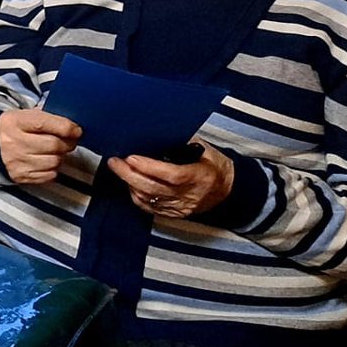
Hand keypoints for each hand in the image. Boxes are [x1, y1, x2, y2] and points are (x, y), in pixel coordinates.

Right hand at [0, 108, 82, 185]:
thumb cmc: (16, 129)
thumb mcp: (27, 115)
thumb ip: (49, 118)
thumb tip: (73, 127)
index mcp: (15, 122)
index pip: (45, 124)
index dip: (67, 128)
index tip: (76, 130)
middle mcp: (13, 142)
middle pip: (54, 145)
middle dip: (67, 144)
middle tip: (66, 142)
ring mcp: (16, 161)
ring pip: (54, 161)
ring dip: (59, 157)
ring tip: (52, 152)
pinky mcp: (20, 176)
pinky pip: (49, 175)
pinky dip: (52, 169)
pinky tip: (44, 161)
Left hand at [108, 146, 233, 218]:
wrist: (231, 191)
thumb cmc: (217, 167)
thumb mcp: (207, 151)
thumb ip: (185, 143)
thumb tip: (162, 132)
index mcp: (201, 177)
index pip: (171, 175)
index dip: (149, 167)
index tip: (131, 158)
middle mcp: (190, 195)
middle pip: (154, 188)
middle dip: (129, 175)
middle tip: (115, 162)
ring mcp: (181, 207)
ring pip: (149, 199)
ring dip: (130, 184)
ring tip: (119, 170)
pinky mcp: (175, 214)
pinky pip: (151, 209)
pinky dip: (137, 197)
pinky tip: (130, 185)